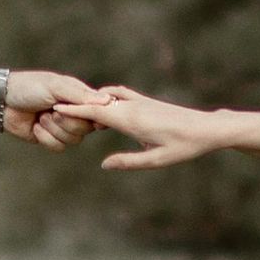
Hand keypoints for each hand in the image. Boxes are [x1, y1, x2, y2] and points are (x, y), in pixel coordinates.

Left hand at [0, 69, 111, 150]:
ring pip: (74, 140)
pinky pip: (59, 147)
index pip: (98, 111)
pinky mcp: (50, 138)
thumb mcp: (55, 86)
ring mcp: (62, 126)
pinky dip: (45, 138)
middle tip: (51, 110)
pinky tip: (35, 126)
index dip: (95, 117)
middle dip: (67, 122)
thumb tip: (107, 101)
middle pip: (86, 129)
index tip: (90, 119)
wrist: (1, 101)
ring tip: (41, 116)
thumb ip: (80, 95)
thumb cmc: (28, 87)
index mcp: (78, 96)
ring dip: (53, 129)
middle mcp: (73, 112)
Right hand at [54, 86, 229, 170]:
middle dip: (76, 104)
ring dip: (91, 99)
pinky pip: (120, 94)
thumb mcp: (156, 160)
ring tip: (73, 105)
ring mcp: (140, 101)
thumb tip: (104, 165)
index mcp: (132, 120)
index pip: (96, 112)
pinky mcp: (147, 101)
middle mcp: (133, 107)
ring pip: (108, 95)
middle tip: (52, 108)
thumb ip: (129, 162)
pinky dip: (106, 95)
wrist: (207, 127)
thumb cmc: (184, 146)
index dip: (74, 110)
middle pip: (97, 102)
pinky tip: (102, 100)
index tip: (54, 108)